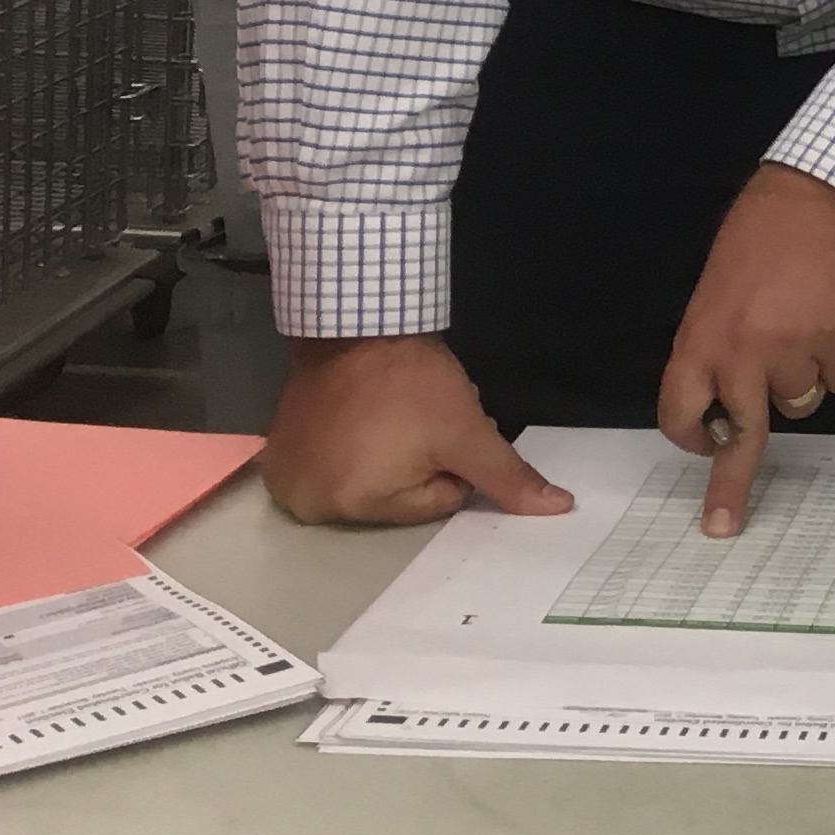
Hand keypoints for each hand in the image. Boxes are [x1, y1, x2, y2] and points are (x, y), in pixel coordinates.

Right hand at [261, 336, 570, 527]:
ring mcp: (286, 478)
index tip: (437, 427)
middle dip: (416, 460)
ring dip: (384, 451)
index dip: (450, 461)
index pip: (436, 501)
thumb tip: (559, 509)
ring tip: (385, 414)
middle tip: (413, 419)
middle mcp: (310, 505)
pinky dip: (350, 443)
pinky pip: (334, 461)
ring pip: (369, 478)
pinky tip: (356, 414)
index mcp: (355, 507)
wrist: (355, 324)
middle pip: (398, 495)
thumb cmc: (411, 383)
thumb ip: (508, 476)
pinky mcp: (275, 453)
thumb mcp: (466, 431)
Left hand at [658, 163, 834, 535]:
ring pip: (803, 402)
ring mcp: (796, 353)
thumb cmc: (757, 240)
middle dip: (732, 484)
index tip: (701, 451)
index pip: (680, 410)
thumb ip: (716, 347)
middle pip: (741, 437)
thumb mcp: (715, 293)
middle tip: (724, 523)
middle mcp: (744, 356)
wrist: (817, 201)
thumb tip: (728, 400)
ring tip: (807, 325)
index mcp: (701, 340)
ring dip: (806, 377)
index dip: (691, 436)